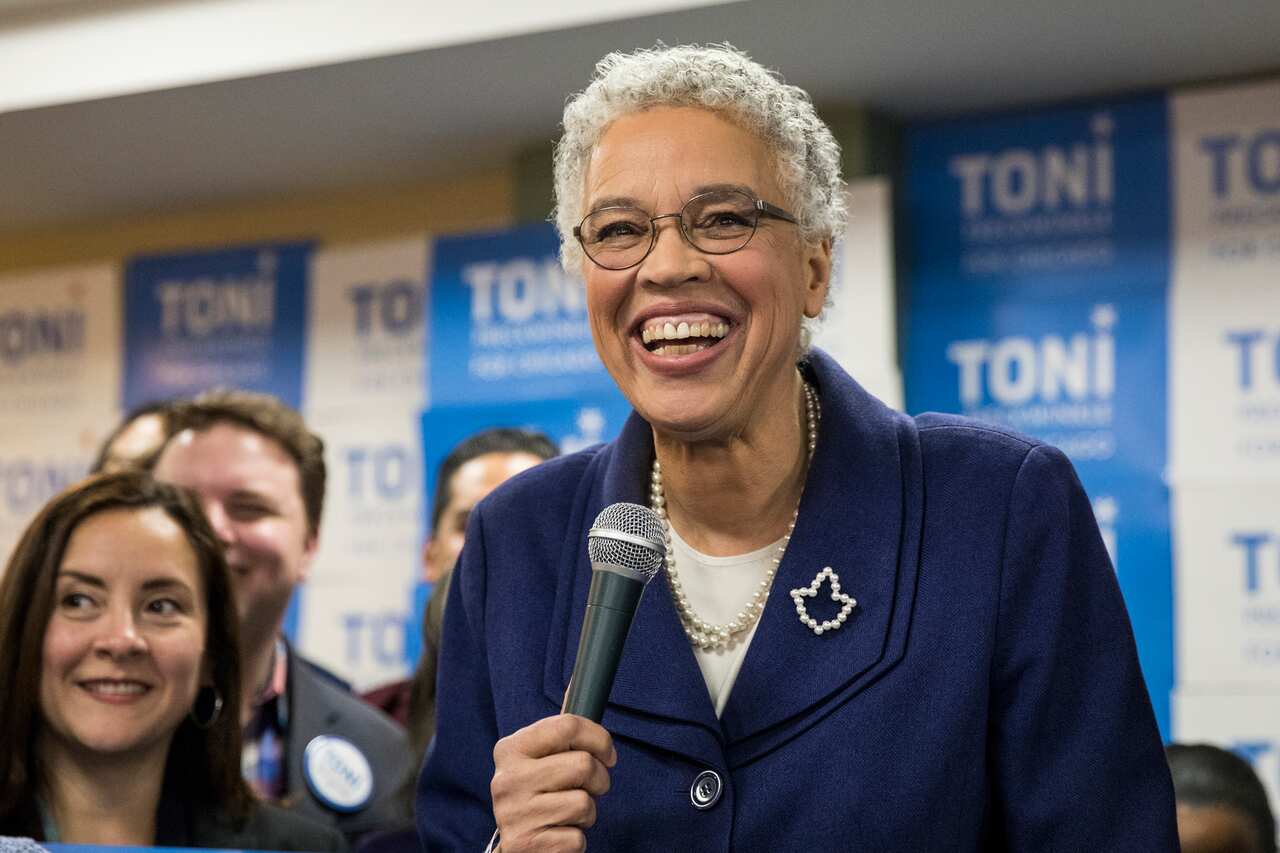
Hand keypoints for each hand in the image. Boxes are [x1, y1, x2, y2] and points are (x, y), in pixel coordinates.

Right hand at [491, 713, 615, 852]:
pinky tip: (558, 835)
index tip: (607, 754)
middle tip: (590, 789)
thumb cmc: (538, 796)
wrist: (517, 848)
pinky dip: (576, 839)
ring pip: (584, 803)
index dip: (599, 738)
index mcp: (510, 749)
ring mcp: (514, 814)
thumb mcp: (540, 759)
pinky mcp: (526, 845)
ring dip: (587, 812)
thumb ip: (561, 732)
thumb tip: (579, 683)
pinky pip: (577, 837)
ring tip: (568, 814)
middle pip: (583, 765)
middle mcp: (507, 779)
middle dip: (598, 780)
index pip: (567, 725)